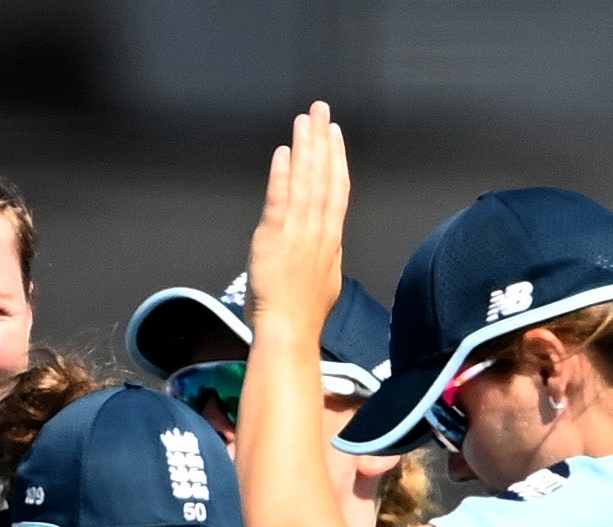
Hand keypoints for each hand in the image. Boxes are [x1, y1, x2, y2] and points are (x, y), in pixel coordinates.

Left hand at [244, 102, 350, 340]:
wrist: (290, 331)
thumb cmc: (304, 313)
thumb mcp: (327, 279)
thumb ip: (327, 253)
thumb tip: (330, 241)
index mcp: (332, 237)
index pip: (338, 189)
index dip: (337, 158)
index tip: (335, 134)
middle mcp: (318, 228)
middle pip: (323, 175)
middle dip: (322, 140)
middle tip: (321, 110)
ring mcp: (298, 231)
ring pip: (304, 181)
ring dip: (304, 148)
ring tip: (304, 120)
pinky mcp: (274, 237)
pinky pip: (279, 199)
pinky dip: (282, 174)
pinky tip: (283, 152)